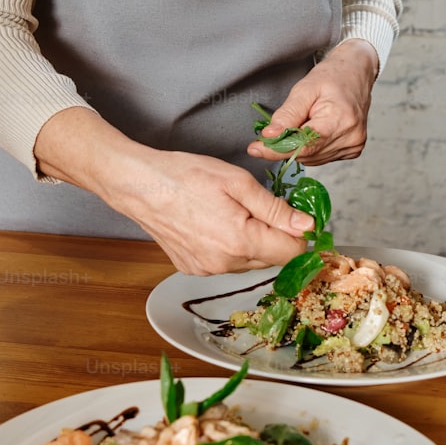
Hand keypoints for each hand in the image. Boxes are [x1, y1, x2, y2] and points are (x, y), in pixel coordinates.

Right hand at [34, 108, 311, 274]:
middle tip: (264, 207)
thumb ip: (275, 208)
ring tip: (235, 212)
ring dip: (253, 242)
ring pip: (249, 262)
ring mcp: (206, 269)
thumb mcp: (238, 181)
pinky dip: (230, 246)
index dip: (300, 235)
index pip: (291, 253)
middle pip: (271, 259)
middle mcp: (224, 264)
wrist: (139, 185)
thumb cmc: (186, 175)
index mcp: (240, 241)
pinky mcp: (192, 268)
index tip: (300, 219)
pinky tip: (216, 223)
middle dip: (276, 236)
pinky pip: (226, 262)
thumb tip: (306, 226)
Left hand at [247, 39, 378, 165]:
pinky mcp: (352, 151)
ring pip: (312, 158)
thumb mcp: (304, 89)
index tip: (256, 149)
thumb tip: (269, 135)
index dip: (278, 149)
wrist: (355, 73)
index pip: (305, 144)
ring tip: (303, 122)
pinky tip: (313, 129)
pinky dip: (310, 147)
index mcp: (341, 119)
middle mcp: (351, 137)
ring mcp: (353, 146)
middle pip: (307, 153)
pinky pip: (321, 157)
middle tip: (275, 129)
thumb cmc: (332, 77)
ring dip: (299, 146)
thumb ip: (287, 115)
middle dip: (286, 144)